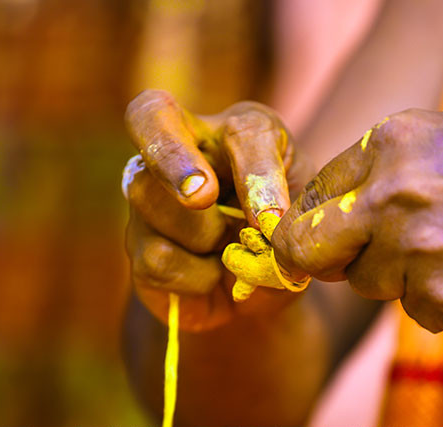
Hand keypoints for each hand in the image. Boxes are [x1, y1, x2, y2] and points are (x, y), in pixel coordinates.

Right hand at [123, 90, 313, 330]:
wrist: (266, 292)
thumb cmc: (287, 238)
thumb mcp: (304, 216)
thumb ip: (290, 208)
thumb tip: (266, 219)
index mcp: (234, 132)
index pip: (234, 126)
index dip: (249, 170)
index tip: (260, 214)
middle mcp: (181, 150)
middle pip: (149, 118)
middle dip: (173, 157)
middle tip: (202, 197)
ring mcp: (149, 196)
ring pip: (148, 195)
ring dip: (202, 234)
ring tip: (232, 253)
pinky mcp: (138, 248)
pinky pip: (157, 257)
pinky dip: (196, 277)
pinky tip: (213, 278)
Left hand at [271, 109, 442, 339]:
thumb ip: (383, 171)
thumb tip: (326, 210)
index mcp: (391, 146)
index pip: (312, 201)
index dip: (316, 226)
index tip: (327, 240)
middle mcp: (396, 198)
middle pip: (316, 252)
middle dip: (332, 262)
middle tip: (363, 263)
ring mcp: (422, 255)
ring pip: (376, 287)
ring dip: (406, 281)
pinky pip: (423, 314)